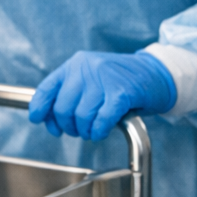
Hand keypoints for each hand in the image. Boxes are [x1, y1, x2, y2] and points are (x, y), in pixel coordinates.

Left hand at [28, 51, 175, 140]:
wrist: (157, 74)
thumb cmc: (122, 81)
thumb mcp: (92, 80)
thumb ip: (71, 95)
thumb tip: (49, 121)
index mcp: (75, 64)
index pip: (47, 88)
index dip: (40, 108)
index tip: (39, 120)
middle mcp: (86, 68)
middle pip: (63, 107)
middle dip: (68, 126)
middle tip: (78, 131)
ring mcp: (104, 79)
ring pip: (81, 116)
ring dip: (85, 131)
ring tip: (92, 132)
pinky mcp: (121, 92)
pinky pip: (101, 119)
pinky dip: (99, 130)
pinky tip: (101, 131)